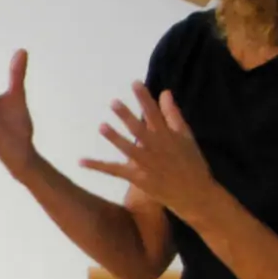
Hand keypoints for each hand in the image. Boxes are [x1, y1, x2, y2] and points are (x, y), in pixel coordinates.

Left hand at [81, 85, 221, 220]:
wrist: (197, 195)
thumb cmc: (191, 163)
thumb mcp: (186, 137)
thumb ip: (173, 115)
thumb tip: (164, 92)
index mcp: (169, 136)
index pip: (155, 113)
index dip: (145, 98)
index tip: (134, 83)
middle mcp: (158, 148)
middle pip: (140, 130)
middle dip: (127, 116)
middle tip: (113, 103)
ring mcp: (147, 164)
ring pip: (129, 149)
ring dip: (115, 138)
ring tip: (101, 127)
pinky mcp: (139, 178)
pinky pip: (115, 171)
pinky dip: (98, 166)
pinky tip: (81, 161)